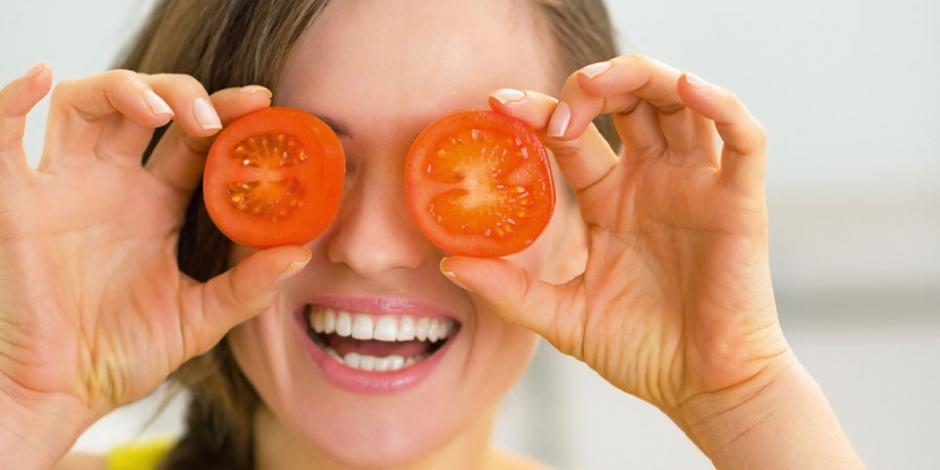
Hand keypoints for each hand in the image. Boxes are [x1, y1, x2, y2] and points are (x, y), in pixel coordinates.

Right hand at [0, 64, 308, 464]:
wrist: (62, 391)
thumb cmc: (125, 354)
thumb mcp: (199, 319)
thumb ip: (247, 287)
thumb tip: (302, 254)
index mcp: (156, 203)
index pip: (192, 139)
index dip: (224, 114)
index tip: (261, 102)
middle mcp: (112, 184)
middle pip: (143, 107)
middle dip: (181, 94)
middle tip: (213, 117)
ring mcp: (63, 187)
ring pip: (83, 104)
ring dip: (123, 89)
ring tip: (161, 112)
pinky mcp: (16, 203)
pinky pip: (3, 138)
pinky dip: (12, 99)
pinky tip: (41, 78)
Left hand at [441, 54, 793, 441]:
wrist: (702, 388)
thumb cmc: (640, 351)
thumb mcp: (562, 317)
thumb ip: (509, 289)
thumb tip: (449, 261)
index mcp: (611, 199)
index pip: (573, 134)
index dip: (539, 111)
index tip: (499, 103)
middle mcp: (653, 180)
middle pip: (628, 100)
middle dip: (590, 86)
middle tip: (556, 105)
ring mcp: (697, 185)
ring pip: (680, 101)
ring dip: (643, 76)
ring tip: (600, 83)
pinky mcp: (739, 201)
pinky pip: (742, 137)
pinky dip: (720, 103)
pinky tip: (688, 86)